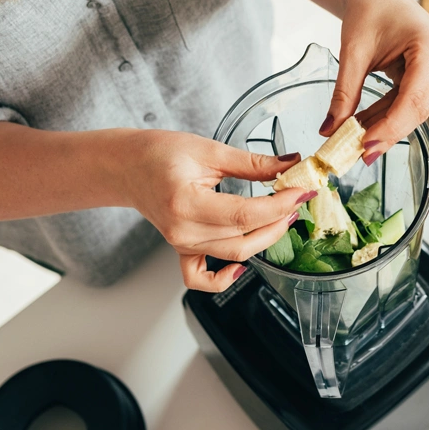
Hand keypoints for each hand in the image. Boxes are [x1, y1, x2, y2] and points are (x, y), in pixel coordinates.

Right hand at [122, 131, 314, 292]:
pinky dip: (223, 279)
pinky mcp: (182, 250)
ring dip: (265, 239)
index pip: (245, 214)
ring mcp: (181, 244)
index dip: (279, 205)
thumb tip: (290, 164)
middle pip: (244, 238)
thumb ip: (252, 162)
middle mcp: (182, 230)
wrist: (127, 166)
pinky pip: (201, 279)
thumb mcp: (209, 150)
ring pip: (234, 254)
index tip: (301, 192)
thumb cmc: (159, 153)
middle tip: (297, 200)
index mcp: (186, 203)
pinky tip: (241, 268)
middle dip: (278, 221)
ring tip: (282, 216)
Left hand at [321, 0, 428, 161]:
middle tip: (360, 155)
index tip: (365, 146)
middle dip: (388, 133)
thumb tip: (330, 131)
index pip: (413, 99)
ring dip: (387, 127)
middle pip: (419, 109)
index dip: (390, 127)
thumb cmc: (369, 10)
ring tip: (358, 142)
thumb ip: (343, 94)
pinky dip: (390, 116)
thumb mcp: (352, 53)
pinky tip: (368, 127)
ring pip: (417, 111)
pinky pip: (413, 103)